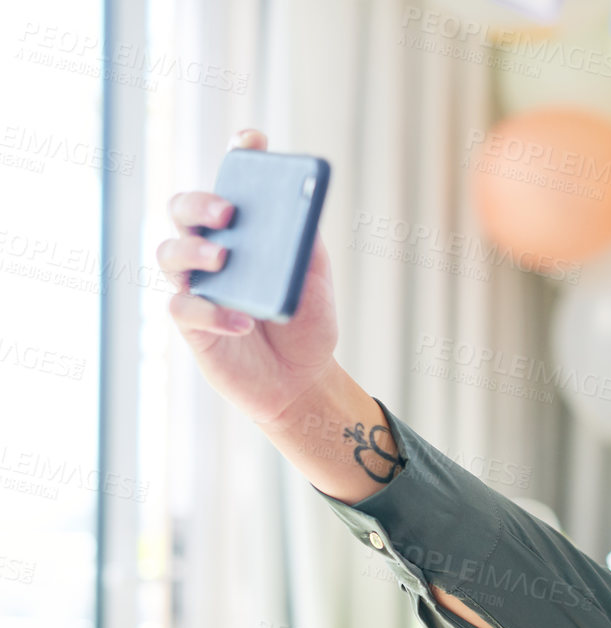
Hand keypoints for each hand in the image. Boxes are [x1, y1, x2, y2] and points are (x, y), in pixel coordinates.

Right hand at [158, 127, 340, 426]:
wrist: (302, 379)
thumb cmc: (305, 322)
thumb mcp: (315, 279)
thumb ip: (305, 244)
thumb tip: (297, 210)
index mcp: (245, 230)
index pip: (233, 181)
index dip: (239, 155)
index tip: (252, 139)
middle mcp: (211, 248)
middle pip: (183, 209)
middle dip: (200, 202)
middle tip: (228, 212)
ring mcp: (196, 283)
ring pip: (169, 253)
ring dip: (194, 250)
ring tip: (224, 258)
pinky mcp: (191, 324)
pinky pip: (185, 309)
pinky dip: (213, 312)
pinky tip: (243, 320)